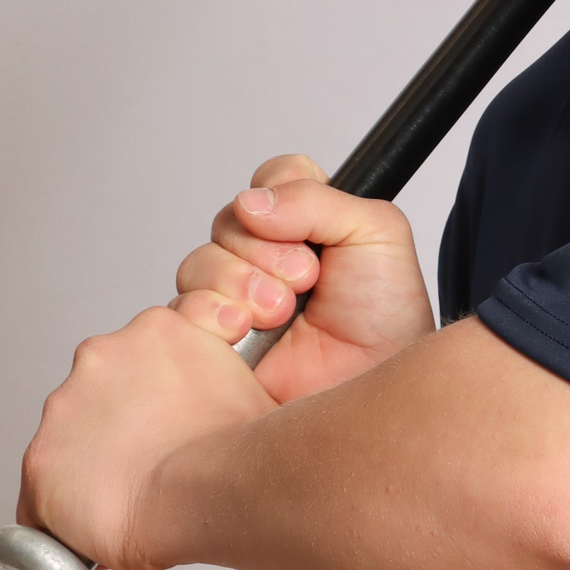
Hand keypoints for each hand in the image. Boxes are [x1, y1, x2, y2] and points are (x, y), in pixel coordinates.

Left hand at [18, 305, 271, 569]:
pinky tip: (101, 532)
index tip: (159, 428)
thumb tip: (225, 407)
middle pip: (95, 400)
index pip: (134, 363)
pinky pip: (41, 503)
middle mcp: (100, 356)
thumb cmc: (243, 447)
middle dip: (115, 435)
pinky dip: (64, 520)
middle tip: (150, 469)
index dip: (147, 402)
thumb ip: (218, 380)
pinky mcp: (41, 461)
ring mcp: (64, 408)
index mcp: (155, 331)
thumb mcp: (246, 384)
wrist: (216, 486)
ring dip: (90, 472)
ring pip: (66, 447)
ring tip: (132, 503)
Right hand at [172, 153, 435, 404]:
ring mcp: (237, 299)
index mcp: (307, 226)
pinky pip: (181, 309)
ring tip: (280, 313)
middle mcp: (266, 258)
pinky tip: (245, 330)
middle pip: (228, 221)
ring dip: (239, 282)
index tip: (309, 230)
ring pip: (198, 262)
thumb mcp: (377, 235)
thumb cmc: (388, 321)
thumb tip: (250, 202)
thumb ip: (318, 200)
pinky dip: (211, 313)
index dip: (282, 194)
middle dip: (265, 250)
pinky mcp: (214, 339)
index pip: (272, 179)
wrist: (377, 389)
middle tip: (306, 281)